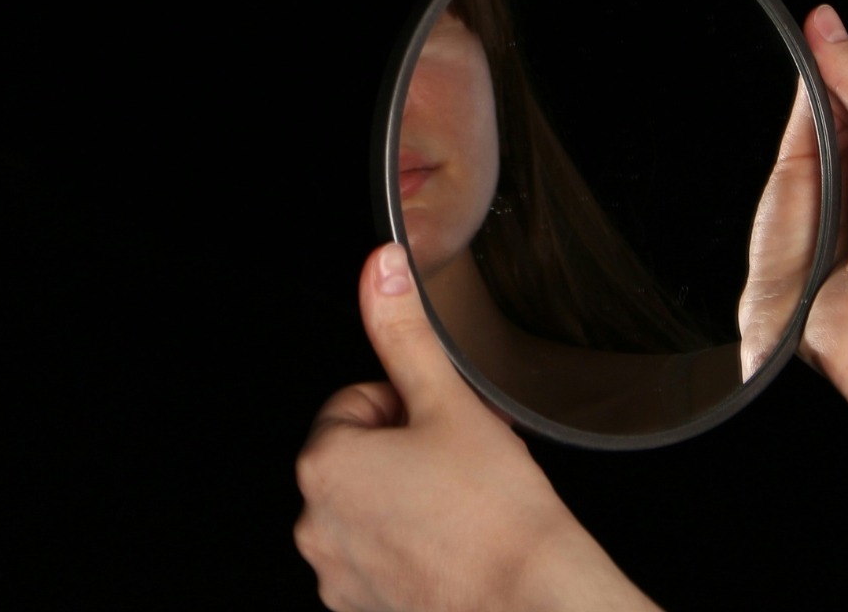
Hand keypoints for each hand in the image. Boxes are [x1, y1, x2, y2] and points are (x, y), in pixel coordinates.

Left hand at [295, 243, 658, 611]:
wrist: (530, 598)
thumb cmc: (497, 513)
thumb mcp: (450, 403)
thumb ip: (405, 332)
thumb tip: (382, 269)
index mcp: (327, 464)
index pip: (358, 403)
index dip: (412, 406)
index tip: (449, 425)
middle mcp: (317, 525)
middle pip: (363, 458)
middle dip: (410, 452)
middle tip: (464, 465)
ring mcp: (339, 574)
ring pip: (373, 509)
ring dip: (409, 500)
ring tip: (464, 508)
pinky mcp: (364, 608)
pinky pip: (382, 558)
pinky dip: (413, 548)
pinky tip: (457, 546)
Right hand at [793, 5, 847, 396]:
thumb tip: (827, 26)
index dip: (829, 66)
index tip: (811, 28)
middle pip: (810, 127)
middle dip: (809, 98)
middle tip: (809, 66)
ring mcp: (807, 231)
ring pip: (781, 167)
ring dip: (794, 147)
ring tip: (825, 148)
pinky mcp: (767, 265)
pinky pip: (757, 213)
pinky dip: (769, 195)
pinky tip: (793, 186)